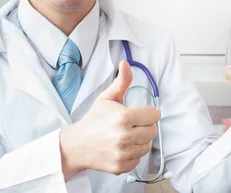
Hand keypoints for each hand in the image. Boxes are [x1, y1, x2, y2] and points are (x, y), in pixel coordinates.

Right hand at [59, 61, 159, 179]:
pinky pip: (139, 159)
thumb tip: (125, 64)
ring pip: (147, 145)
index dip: (147, 113)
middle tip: (129, 126)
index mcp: (124, 117)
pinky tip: (121, 148)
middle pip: (153, 131)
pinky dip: (132, 154)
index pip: (154, 115)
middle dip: (143, 127)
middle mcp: (125, 136)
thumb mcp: (107, 98)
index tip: (137, 114)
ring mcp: (123, 153)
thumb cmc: (93, 120)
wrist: (76, 145)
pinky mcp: (121, 166)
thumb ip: (121, 82)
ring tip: (125, 136)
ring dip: (139, 141)